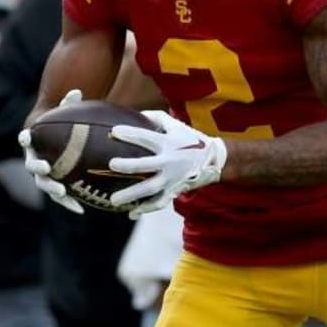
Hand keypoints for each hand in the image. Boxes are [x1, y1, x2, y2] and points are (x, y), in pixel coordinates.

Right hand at [19, 90, 85, 214]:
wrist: (57, 141)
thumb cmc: (60, 123)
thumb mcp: (64, 112)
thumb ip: (68, 103)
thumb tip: (77, 92)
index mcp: (33, 142)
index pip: (24, 139)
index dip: (24, 138)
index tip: (26, 137)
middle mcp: (33, 160)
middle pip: (31, 166)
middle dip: (38, 168)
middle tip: (47, 169)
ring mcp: (42, 175)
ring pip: (43, 184)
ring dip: (52, 190)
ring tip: (63, 193)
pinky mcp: (53, 185)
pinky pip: (59, 196)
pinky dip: (68, 203)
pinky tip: (81, 210)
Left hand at [107, 112, 227, 216]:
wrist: (214, 161)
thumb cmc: (191, 140)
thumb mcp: (177, 125)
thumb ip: (157, 118)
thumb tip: (137, 113)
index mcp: (168, 143)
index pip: (146, 137)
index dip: (130, 134)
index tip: (114, 132)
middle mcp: (169, 162)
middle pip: (146, 165)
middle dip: (128, 166)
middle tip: (112, 165)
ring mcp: (171, 179)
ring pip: (149, 189)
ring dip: (131, 195)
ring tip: (114, 200)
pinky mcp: (174, 191)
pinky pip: (158, 202)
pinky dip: (145, 209)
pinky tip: (131, 213)